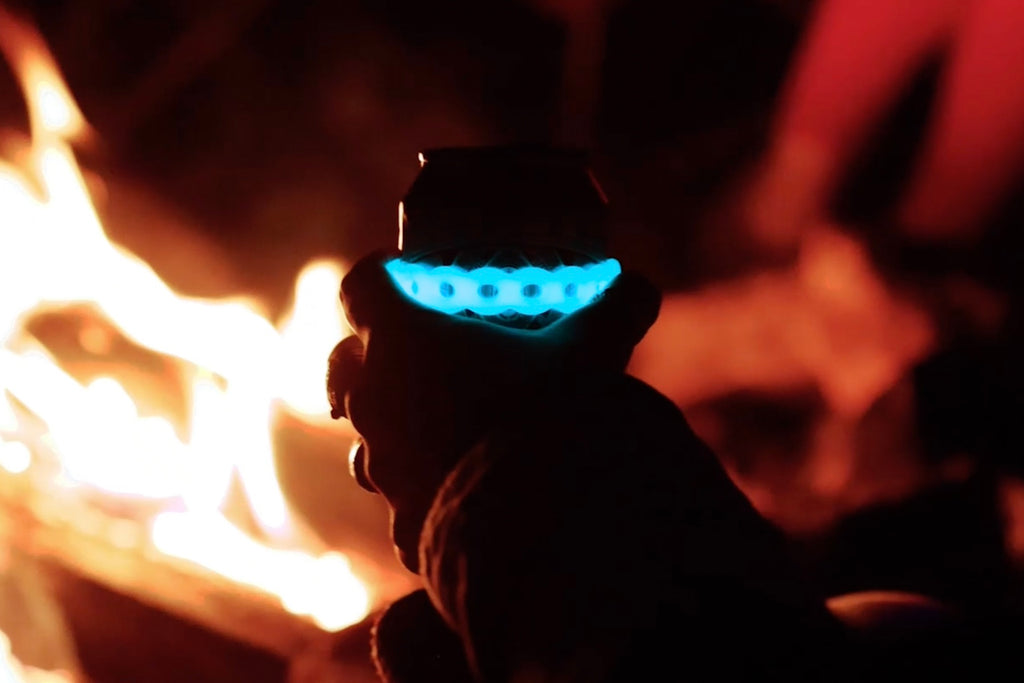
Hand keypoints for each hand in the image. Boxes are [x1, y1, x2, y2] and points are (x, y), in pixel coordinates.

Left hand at [326, 249, 658, 568]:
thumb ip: (617, 307)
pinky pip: (403, 502)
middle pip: (345, 364)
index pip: (361, 286)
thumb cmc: (554, 410)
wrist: (545, 515)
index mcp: (402, 338)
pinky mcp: (404, 519)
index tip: (402, 274)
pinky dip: (428, 495)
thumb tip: (641, 288)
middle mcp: (376, 399)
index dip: (377, 273)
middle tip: (419, 356)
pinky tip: (467, 497)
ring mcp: (383, 464)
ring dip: (398, 432)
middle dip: (374, 358)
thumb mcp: (594, 346)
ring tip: (447, 435)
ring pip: (366, 441)